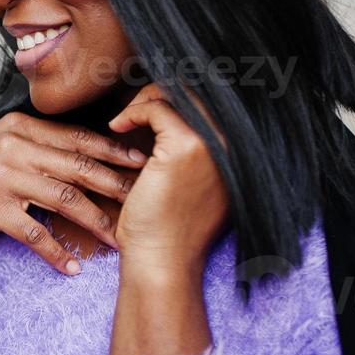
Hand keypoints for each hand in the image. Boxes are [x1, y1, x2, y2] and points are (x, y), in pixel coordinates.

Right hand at [0, 111, 145, 307]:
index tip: (142, 162)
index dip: (114, 150)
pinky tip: (72, 266)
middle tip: (144, 201)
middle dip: (116, 184)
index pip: (77, 137)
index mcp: (20, 127)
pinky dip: (56, 252)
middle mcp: (12, 146)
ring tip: (117, 239)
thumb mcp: (0, 146)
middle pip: (78, 166)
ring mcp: (0, 176)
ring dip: (95, 222)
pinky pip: (34, 232)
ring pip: (63, 198)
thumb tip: (88, 151)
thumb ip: (37, 144)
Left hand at [107, 82, 229, 281]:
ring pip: (177, 95)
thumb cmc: (168, 227)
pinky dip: (133, 112)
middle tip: (133, 109)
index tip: (145, 109)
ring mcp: (215, 143)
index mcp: (238, 153)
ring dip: (145, 101)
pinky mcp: (188, 146)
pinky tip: (117, 127)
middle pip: (196, 93)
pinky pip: (157, 108)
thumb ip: (193, 150)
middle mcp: (234, 144)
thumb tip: (169, 110)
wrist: (162, 261)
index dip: (176, 98)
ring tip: (124, 121)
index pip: (208, 103)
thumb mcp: (190, 183)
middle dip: (161, 93)